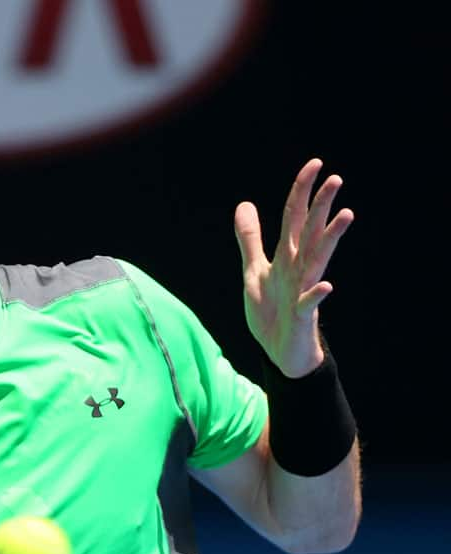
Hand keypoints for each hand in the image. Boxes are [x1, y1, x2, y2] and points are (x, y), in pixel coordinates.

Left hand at [233, 158, 353, 376]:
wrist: (279, 351)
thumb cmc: (271, 310)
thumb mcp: (254, 271)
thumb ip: (250, 239)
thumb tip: (245, 204)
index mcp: (287, 257)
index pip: (295, 218)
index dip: (302, 192)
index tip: (315, 164)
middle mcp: (298, 269)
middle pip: (310, 232)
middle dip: (321, 206)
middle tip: (336, 178)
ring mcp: (303, 290)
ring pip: (318, 260)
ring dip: (330, 238)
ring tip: (346, 215)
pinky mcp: (302, 315)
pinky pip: (311, 303)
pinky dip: (317, 294)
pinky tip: (326, 285)